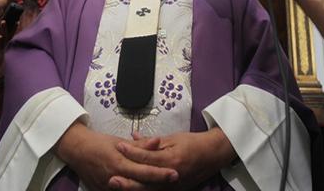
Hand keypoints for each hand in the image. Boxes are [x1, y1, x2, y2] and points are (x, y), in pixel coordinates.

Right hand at [57, 123, 177, 190]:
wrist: (77, 150)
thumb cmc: (99, 143)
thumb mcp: (119, 141)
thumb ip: (140, 145)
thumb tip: (158, 141)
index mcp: (119, 163)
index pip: (145, 171)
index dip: (161, 173)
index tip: (175, 173)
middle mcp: (114, 178)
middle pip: (141, 185)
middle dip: (159, 184)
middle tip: (175, 179)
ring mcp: (108, 187)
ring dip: (148, 189)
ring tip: (165, 186)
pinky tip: (147, 189)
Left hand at [110, 129, 235, 190]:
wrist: (212, 155)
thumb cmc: (193, 143)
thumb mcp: (173, 138)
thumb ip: (152, 141)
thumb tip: (134, 137)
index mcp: (172, 159)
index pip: (147, 157)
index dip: (132, 152)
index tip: (119, 146)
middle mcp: (172, 176)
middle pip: (146, 180)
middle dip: (127, 180)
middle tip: (111, 177)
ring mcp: (174, 186)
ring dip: (132, 189)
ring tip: (117, 186)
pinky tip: (131, 190)